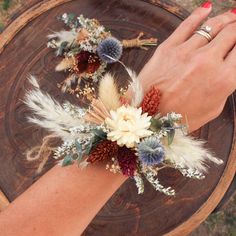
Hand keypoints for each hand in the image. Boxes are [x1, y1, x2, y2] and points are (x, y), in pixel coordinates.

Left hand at [138, 2, 235, 131]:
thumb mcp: (213, 108)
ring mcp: (187, 52)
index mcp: (224, 80)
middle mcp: (208, 62)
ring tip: (230, 16)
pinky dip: (199, 14)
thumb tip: (229, 68)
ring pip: (213, 25)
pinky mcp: (168, 48)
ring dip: (225, 19)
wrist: (148, 118)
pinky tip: (206, 9)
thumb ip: (225, 86)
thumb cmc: (180, 118)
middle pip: (232, 33)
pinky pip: (187, 25)